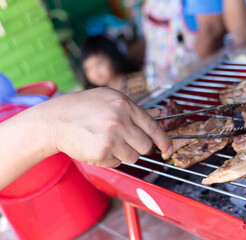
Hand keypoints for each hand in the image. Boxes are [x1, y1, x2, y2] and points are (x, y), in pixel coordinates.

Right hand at [37, 87, 172, 167]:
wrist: (55, 121)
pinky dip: (110, 158)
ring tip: (107, 141)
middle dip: (139, 147)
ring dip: (123, 153)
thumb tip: (157, 113)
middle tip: (125, 141)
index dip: (164, 141)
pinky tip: (98, 146)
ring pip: (133, 157)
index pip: (153, 127)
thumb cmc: (82, 107)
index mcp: (124, 105)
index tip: (169, 149)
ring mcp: (111, 138)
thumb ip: (134, 108)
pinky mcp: (102, 153)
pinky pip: (117, 163)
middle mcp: (120, 121)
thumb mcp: (109, 98)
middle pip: (146, 146)